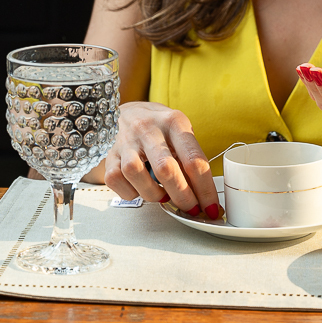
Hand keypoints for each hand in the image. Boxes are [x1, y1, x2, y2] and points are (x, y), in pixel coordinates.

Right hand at [103, 101, 222, 219]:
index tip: (211, 207)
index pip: (194, 160)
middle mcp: (149, 129)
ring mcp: (126, 141)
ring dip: (154, 194)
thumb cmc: (160, 127)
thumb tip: (203, 195)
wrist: (128, 113)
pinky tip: (141, 188)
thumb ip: (190, 160)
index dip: (205, 189)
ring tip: (163, 195)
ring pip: (136, 174)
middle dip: (182, 196)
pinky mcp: (110, 154)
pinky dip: (131, 192)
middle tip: (191, 209)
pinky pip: (116, 180)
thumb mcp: (181, 134)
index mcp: (174, 122)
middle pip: (166, 169)